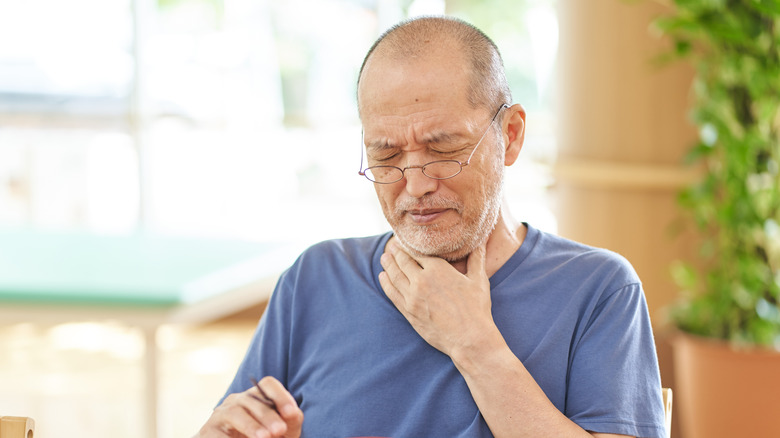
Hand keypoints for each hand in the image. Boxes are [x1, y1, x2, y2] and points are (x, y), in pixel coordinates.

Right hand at [197, 376, 302, 437]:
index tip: (291, 413)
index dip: (281, 396)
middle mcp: (237, 401)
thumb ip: (290, 422)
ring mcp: (220, 414)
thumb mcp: (280, 432)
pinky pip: (218, 433)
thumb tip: (294, 414)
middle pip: (252, 399)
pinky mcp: (208, 430)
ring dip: (251, 426)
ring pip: (235, 412)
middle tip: (280, 430)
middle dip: (268, 416)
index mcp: (256, 397)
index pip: (268, 384)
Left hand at [378, 240, 497, 357]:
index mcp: (438, 269)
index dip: (410, 246)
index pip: (417, 252)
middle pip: (403, 262)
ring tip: (384, 257)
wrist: (469, 339)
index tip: (405, 241)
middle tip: (392, 247)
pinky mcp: (408, 312)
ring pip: (395, 276)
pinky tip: (383, 277)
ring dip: (388, 265)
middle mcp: (422, 281)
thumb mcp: (479, 280)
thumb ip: (477, 258)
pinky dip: (386, 283)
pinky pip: (392, 293)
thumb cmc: (477, 309)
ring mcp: (412, 297)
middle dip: (396, 253)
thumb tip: (482, 241)